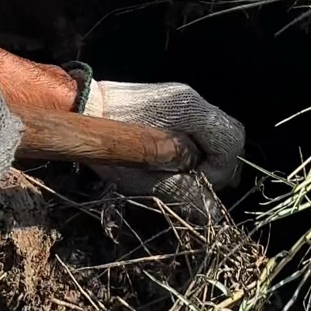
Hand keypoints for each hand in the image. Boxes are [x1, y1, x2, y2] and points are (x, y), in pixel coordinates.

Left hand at [80, 78, 245, 221]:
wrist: (78, 109)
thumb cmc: (112, 146)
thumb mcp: (148, 178)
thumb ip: (186, 192)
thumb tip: (214, 213)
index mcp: (192, 111)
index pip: (232, 141)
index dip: (221, 170)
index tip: (198, 185)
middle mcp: (193, 98)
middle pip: (229, 134)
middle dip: (218, 163)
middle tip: (193, 182)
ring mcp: (183, 96)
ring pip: (213, 132)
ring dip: (205, 156)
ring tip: (180, 172)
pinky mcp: (171, 101)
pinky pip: (197, 127)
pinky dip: (194, 146)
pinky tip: (172, 159)